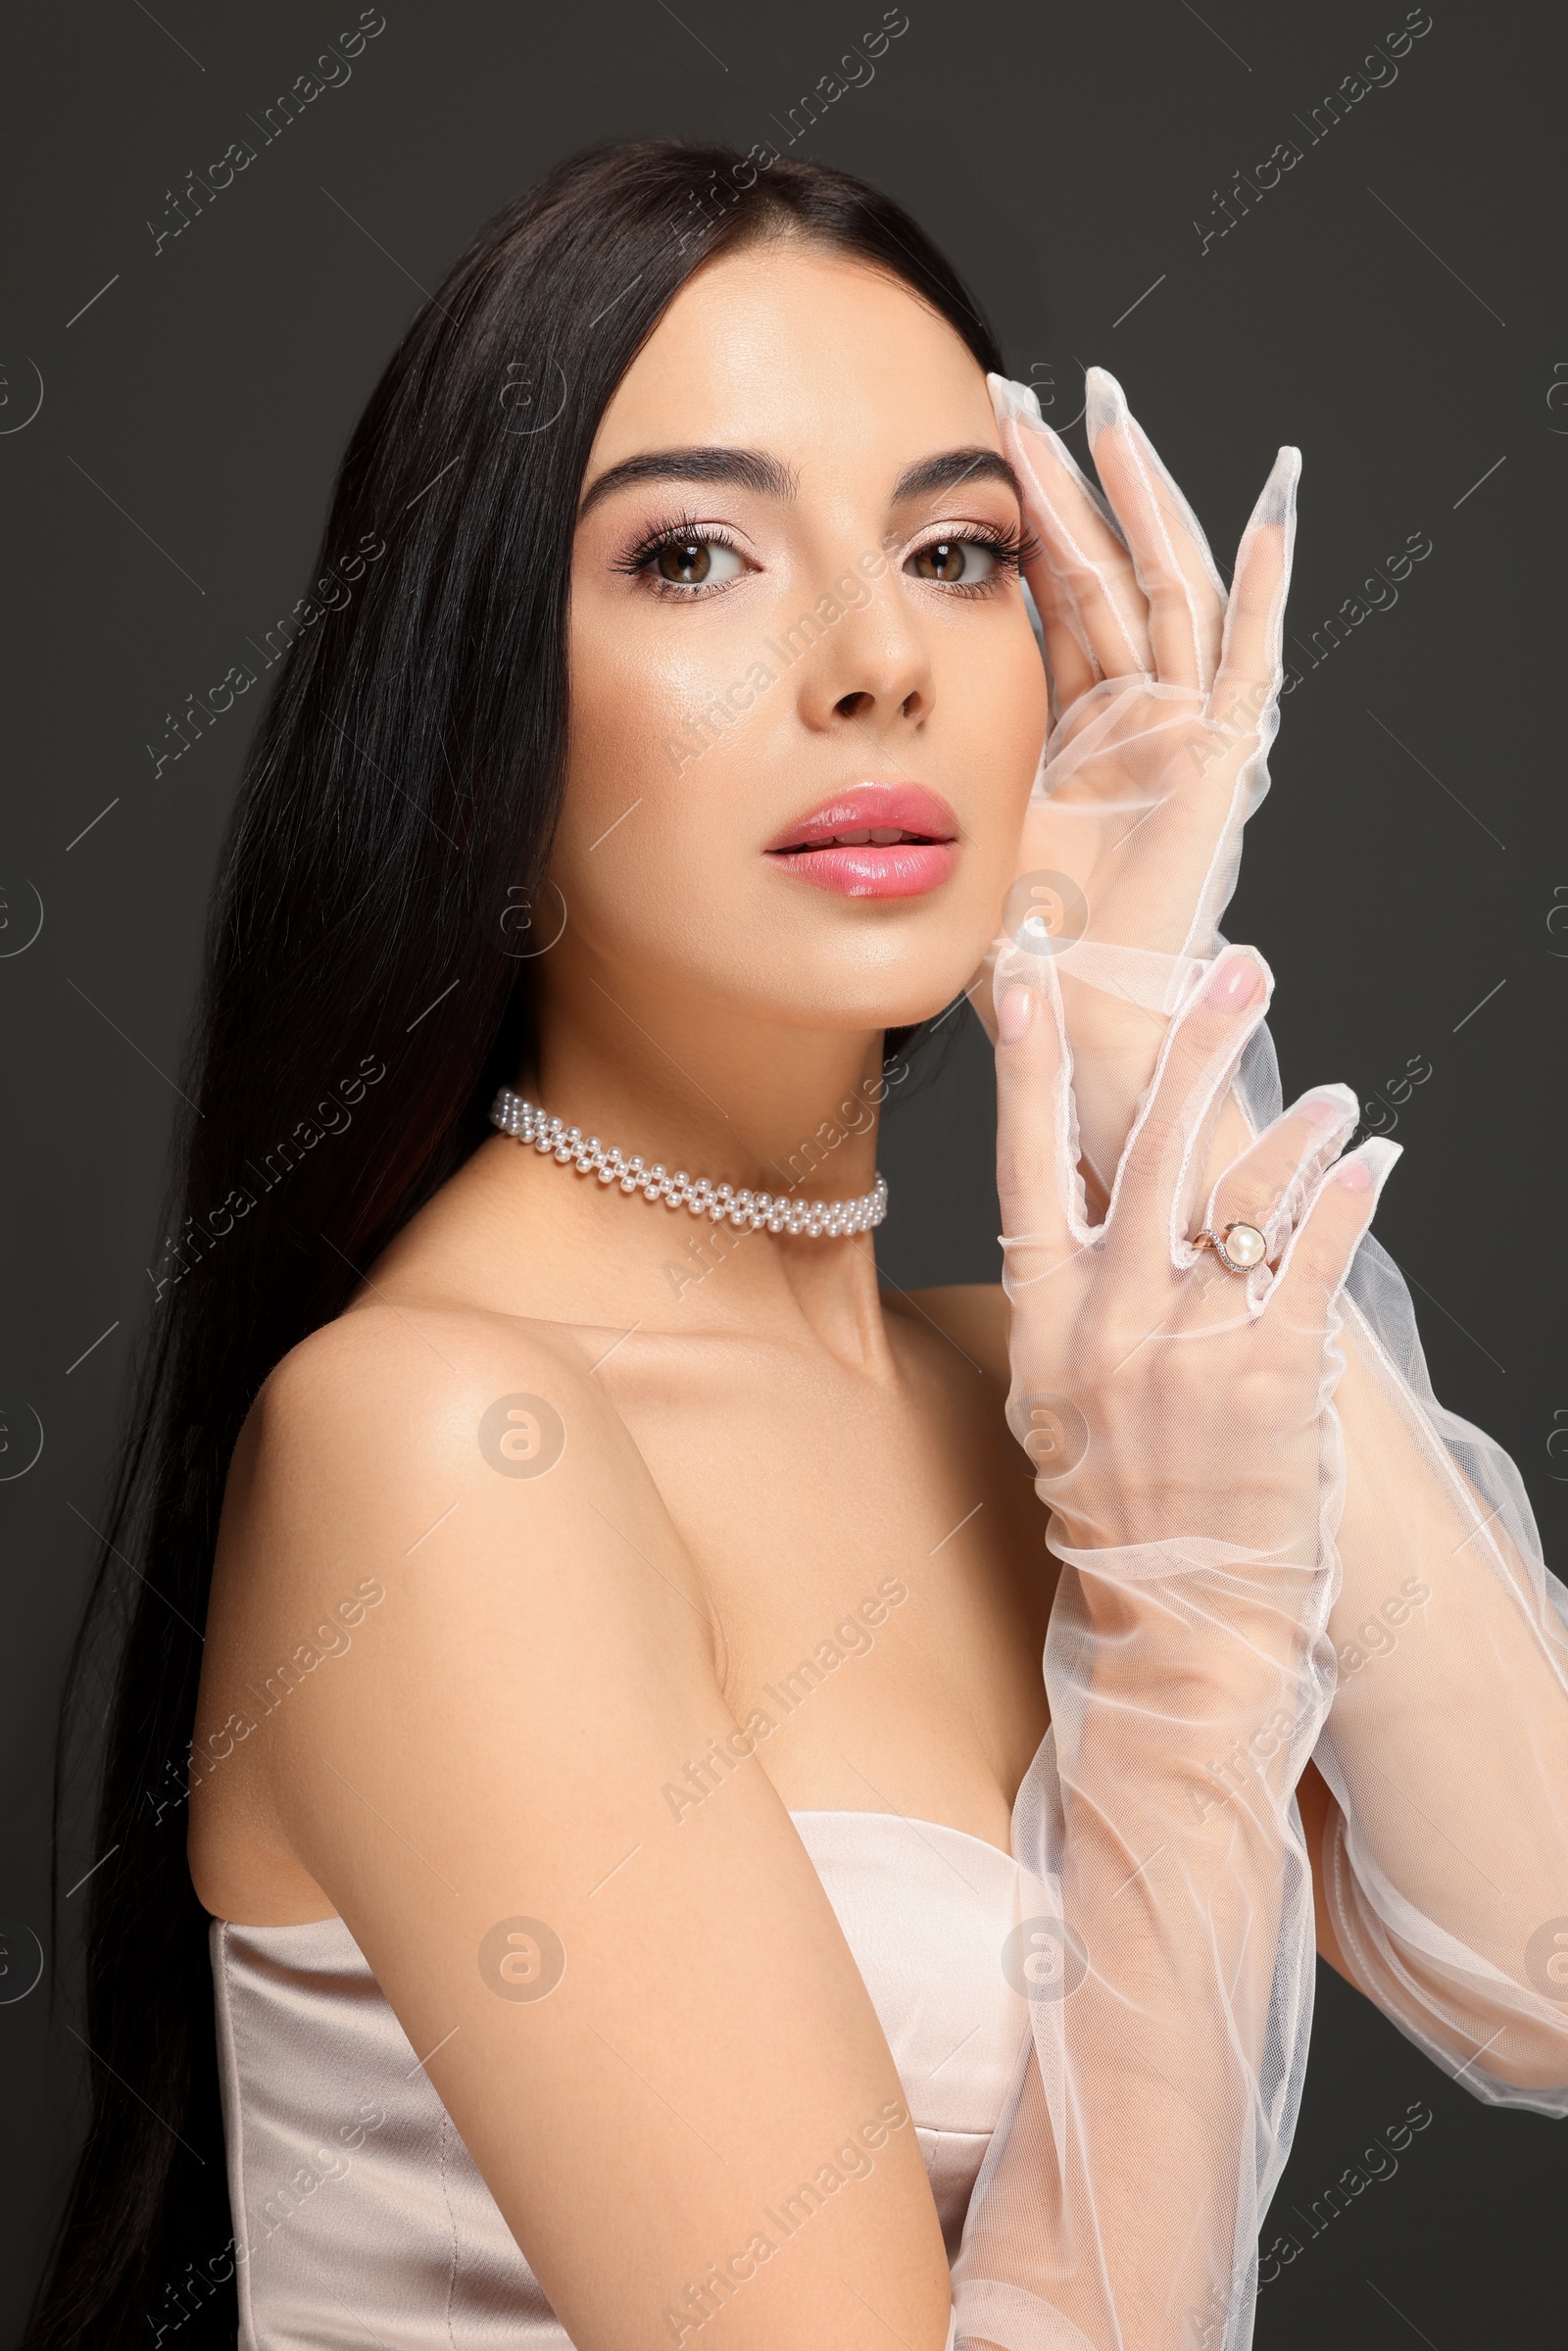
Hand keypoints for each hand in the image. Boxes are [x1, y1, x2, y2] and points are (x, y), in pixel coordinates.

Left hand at [972, 369, 1299, 1208]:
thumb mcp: (941, 828)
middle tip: (1025, 392)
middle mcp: (1125, 720)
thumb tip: (813, 697)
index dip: (1019, 513)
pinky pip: (1249, 661)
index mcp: (1062, 727)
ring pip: (1167, 587)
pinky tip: (1275, 510)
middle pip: (1104, 568)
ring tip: (1108, 414)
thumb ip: (902, 764)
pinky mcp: (1216, 769)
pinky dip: (1267, 589)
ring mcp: (1176, 738)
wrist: (1069, 1024)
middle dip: (1066, 481)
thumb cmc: (1003, 949)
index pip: (1048, 591)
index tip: (975, 429)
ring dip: (1140, 501)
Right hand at [994, 941, 1396, 1659]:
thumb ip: (1076, 1301)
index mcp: (1045, 1319)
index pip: (1025, 1162)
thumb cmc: (1121, 1510)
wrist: (1177, 1626)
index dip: (1030, 1062)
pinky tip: (1372, 1159)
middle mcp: (1108, 1320)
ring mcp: (1187, 1349)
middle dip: (1194, 1046)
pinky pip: (1312, 1260)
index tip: (1033, 970)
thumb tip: (1099, 1200)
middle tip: (1237, 971)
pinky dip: (1346, 1197)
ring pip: (1242, 1193)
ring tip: (1335, 1100)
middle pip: (1147, 1147)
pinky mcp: (1270, 1381)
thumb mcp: (1061, 1402)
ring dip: (1296, 1128)